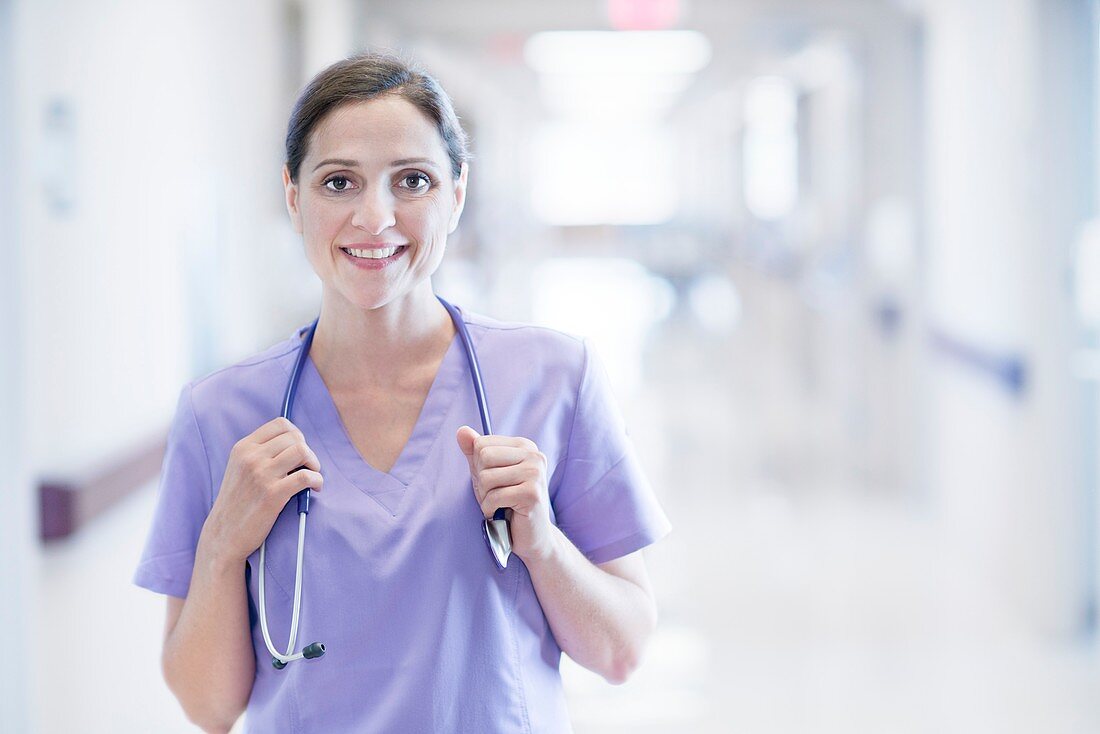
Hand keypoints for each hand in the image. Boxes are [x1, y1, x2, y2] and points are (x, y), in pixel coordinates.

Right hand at [204, 417, 323, 563]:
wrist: (223, 535)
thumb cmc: (236, 503)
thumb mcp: (239, 469)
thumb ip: (259, 453)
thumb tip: (294, 441)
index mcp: (242, 448)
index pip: (280, 424)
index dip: (297, 435)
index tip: (298, 451)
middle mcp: (251, 457)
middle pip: (295, 437)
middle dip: (307, 451)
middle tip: (306, 467)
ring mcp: (261, 474)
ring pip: (302, 451)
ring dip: (314, 463)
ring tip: (311, 476)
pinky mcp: (273, 494)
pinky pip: (306, 476)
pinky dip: (317, 480)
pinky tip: (314, 488)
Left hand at [456, 426, 554, 562]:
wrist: (532, 536)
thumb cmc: (506, 503)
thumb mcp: (486, 474)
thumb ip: (474, 451)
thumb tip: (461, 430)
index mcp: (524, 446)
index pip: (482, 443)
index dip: (479, 466)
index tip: (495, 481)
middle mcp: (534, 455)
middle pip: (483, 456)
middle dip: (482, 481)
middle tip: (497, 494)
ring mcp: (535, 473)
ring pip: (487, 477)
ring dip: (486, 497)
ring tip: (500, 504)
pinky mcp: (532, 494)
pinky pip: (494, 496)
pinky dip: (490, 509)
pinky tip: (502, 513)